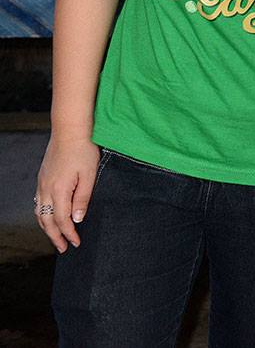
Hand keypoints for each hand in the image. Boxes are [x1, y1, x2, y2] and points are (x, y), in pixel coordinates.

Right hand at [35, 135, 100, 251]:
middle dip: (55, 236)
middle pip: (47, 221)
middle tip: (64, 248)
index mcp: (59, 190)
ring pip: (39, 213)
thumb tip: (77, 220)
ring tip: (56, 237)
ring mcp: (42, 184)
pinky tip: (48, 218)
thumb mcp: (89, 175)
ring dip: (46, 228)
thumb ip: (83, 198)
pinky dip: (42, 215)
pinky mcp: (42, 178)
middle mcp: (46, 189)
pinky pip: (38, 203)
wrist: (69, 131)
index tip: (76, 243)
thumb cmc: (83, 151)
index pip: (61, 220)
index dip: (69, 234)